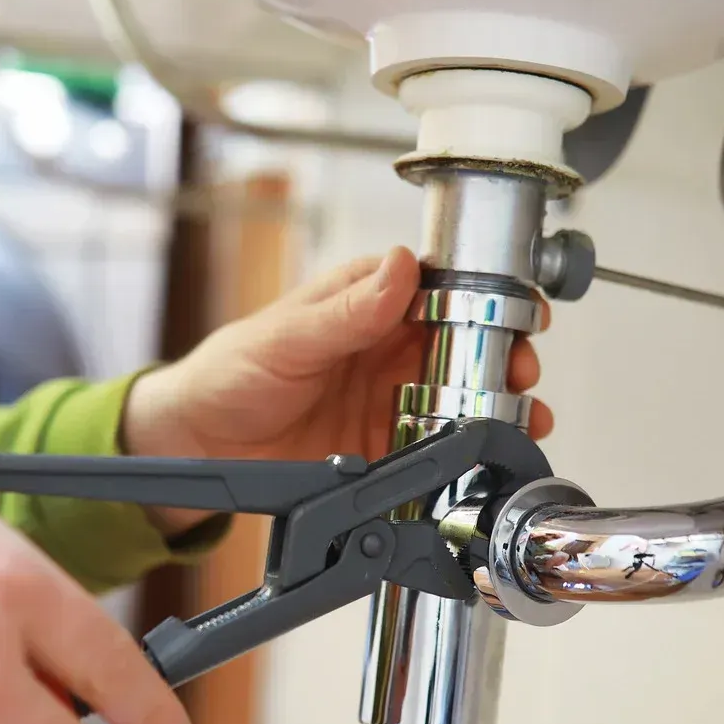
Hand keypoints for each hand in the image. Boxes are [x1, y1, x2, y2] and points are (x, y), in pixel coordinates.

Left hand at [124, 247, 551, 533]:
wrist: (200, 444)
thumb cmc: (229, 373)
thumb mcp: (285, 337)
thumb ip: (345, 311)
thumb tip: (398, 268)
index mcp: (365, 300)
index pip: (439, 286)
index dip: (483, 297)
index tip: (514, 310)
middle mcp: (386, 346)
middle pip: (466, 343)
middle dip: (505, 355)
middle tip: (523, 370)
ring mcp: (391, 396)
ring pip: (462, 394)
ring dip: (498, 404)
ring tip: (523, 416)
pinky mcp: (386, 446)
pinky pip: (437, 447)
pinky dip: (468, 451)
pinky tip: (489, 455)